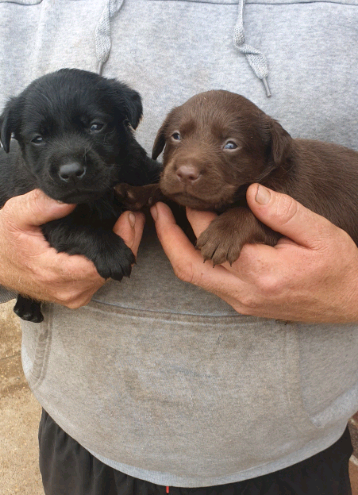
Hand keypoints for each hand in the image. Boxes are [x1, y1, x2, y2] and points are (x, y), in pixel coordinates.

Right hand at [0, 189, 144, 308]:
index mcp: (55, 273)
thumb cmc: (3, 236)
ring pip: (109, 275)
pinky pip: (100, 278)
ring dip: (121, 249)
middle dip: (127, 240)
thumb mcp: (15, 214)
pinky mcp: (74, 296)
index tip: (130, 215)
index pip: (103, 263)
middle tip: (135, 212)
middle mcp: (67, 291)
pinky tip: (115, 237)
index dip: (122, 239)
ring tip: (129, 220)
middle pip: (112, 269)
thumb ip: (41, 204)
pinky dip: (109, 259)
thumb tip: (70, 199)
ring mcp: (72, 297)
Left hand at [151, 184, 357, 322]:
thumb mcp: (320, 233)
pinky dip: (196, 259)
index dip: (195, 212)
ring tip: (167, 219)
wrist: (352, 302)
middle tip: (156, 208)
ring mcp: (242, 302)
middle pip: (189, 266)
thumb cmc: (339, 268)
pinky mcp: (244, 304)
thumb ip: (284, 211)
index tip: (186, 191)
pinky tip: (195, 238)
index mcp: (262, 272)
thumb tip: (252, 191)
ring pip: (196, 277)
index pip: (213, 238)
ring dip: (178, 249)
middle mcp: (245, 292)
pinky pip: (209, 282)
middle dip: (168, 236)